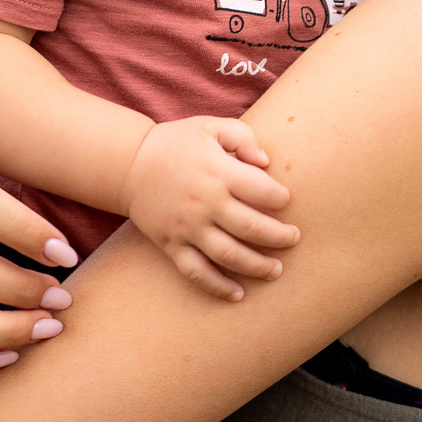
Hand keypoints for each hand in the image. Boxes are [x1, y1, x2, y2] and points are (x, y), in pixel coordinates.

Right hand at [120, 116, 299, 300]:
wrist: (128, 164)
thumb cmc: (176, 143)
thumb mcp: (210, 126)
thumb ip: (243, 137)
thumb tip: (267, 162)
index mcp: (218, 172)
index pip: (262, 191)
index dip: (281, 198)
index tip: (286, 201)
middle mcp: (205, 203)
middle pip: (251, 227)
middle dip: (279, 237)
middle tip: (293, 239)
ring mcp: (187, 227)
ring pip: (229, 255)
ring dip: (257, 266)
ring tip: (276, 270)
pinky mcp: (171, 244)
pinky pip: (196, 271)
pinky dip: (217, 286)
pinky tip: (237, 294)